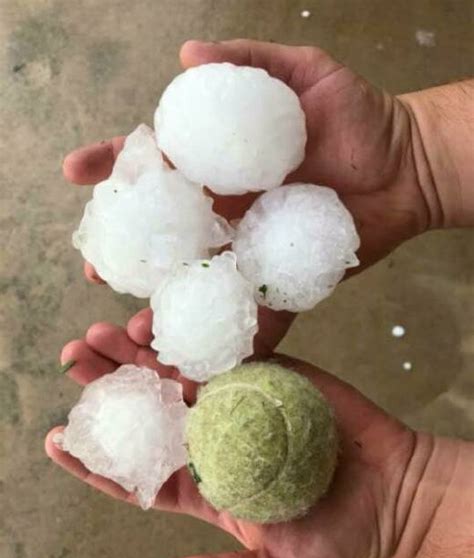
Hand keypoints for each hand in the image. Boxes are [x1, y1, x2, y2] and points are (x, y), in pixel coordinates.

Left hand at [47, 323, 418, 557]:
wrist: (393, 493)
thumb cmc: (338, 542)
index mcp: (203, 486)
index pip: (137, 474)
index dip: (96, 459)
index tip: (58, 438)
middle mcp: (211, 440)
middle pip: (147, 411)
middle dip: (107, 386)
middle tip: (73, 360)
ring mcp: (239, 404)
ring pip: (177, 374)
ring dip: (137, 353)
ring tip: (101, 333)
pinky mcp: (268, 376)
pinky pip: (224, 352)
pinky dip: (193, 337)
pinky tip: (160, 322)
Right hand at [64, 39, 430, 354]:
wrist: (407, 167)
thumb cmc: (359, 116)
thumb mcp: (305, 74)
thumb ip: (251, 60)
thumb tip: (188, 55)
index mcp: (222, 163)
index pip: (158, 162)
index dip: (115, 165)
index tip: (78, 171)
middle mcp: (229, 208)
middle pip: (167, 231)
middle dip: (127, 251)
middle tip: (97, 270)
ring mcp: (253, 246)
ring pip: (200, 277)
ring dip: (165, 303)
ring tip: (137, 326)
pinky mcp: (283, 277)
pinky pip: (254, 309)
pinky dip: (230, 333)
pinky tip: (201, 355)